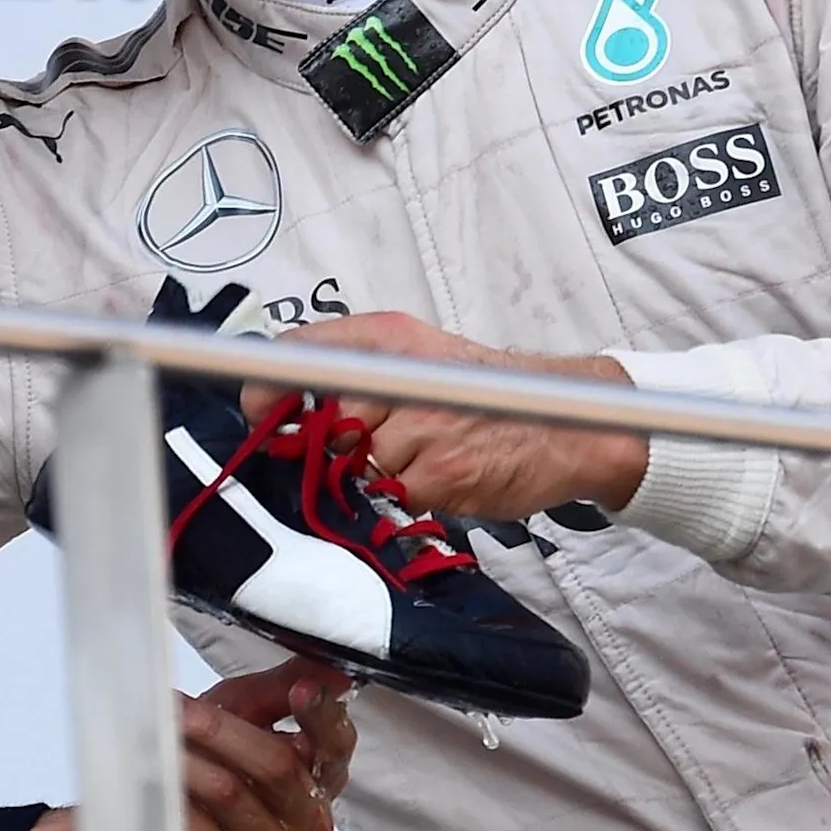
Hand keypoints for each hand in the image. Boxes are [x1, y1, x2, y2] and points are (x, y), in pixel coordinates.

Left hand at [13, 658, 354, 830]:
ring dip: (184, 757)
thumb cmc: (204, 769)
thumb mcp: (239, 717)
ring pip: (230, 790)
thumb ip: (279, 691)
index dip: (323, 716)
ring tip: (153, 740)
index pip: (337, 746)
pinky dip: (167, 795)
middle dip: (220, 728)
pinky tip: (149, 785)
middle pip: (277, 764)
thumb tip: (330, 671)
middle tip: (177, 709)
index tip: (301, 692)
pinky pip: (196, 824)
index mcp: (319, 780)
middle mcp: (309, 823)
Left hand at [240, 311, 647, 519]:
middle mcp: (403, 373)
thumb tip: (281, 405)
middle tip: (382, 440)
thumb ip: (355, 370)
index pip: (300, 356)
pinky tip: (444, 474)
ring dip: (381, 470)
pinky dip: (411, 493)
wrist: (570, 422)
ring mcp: (422, 426)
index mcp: (389, 338)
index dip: (266, 392)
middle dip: (341, 443)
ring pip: (358, 462)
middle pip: (325, 423)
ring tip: (427, 452)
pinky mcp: (440, 473)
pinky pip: (395, 493)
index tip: (259, 417)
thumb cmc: (481, 393)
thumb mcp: (419, 356)